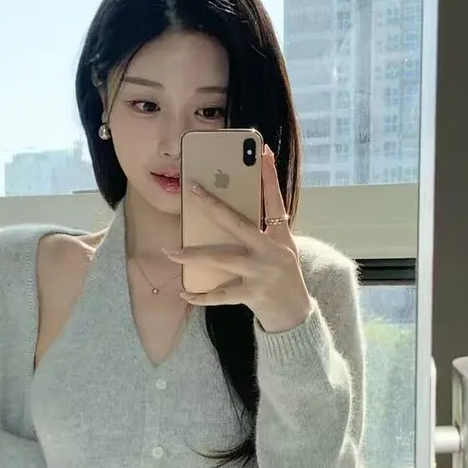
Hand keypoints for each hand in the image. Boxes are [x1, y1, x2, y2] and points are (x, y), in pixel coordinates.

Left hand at [165, 144, 312, 333]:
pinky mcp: (252, 294)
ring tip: (171, 251)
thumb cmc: (285, 278)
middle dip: (213, 206)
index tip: (263, 152)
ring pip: (221, 259)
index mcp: (281, 237)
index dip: (269, 176)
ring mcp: (262, 273)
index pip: (274, 200)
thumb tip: (237, 211)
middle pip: (237, 224)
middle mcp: (272, 252)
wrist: (296, 315)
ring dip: (193, 255)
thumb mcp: (282, 250)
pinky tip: (184, 292)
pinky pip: (220, 294)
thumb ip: (265, 231)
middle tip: (192, 190)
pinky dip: (201, 296)